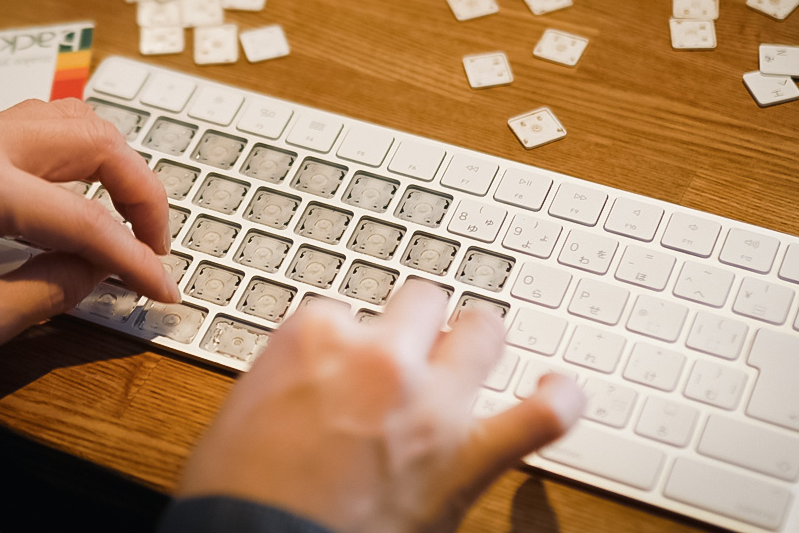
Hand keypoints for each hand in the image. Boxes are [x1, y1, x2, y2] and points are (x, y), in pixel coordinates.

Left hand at [0, 98, 176, 358]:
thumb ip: (55, 289)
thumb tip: (105, 266)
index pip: (88, 220)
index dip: (136, 259)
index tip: (164, 290)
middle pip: (98, 143)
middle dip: (142, 194)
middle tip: (155, 245)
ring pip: (78, 121)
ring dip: (117, 165)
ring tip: (128, 217)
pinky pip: (48, 124)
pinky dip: (85, 153)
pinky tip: (88, 191)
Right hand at [176, 279, 584, 531]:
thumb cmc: (238, 496)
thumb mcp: (240, 411)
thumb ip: (290, 374)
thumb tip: (316, 375)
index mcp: (314, 337)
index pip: (346, 311)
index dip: (348, 341)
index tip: (344, 366)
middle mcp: (379, 357)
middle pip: (421, 302)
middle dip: (415, 324)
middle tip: (407, 350)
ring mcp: (429, 404)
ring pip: (482, 332)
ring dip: (477, 340)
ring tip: (472, 351)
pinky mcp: (465, 458)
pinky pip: (540, 418)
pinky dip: (558, 402)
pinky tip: (561, 391)